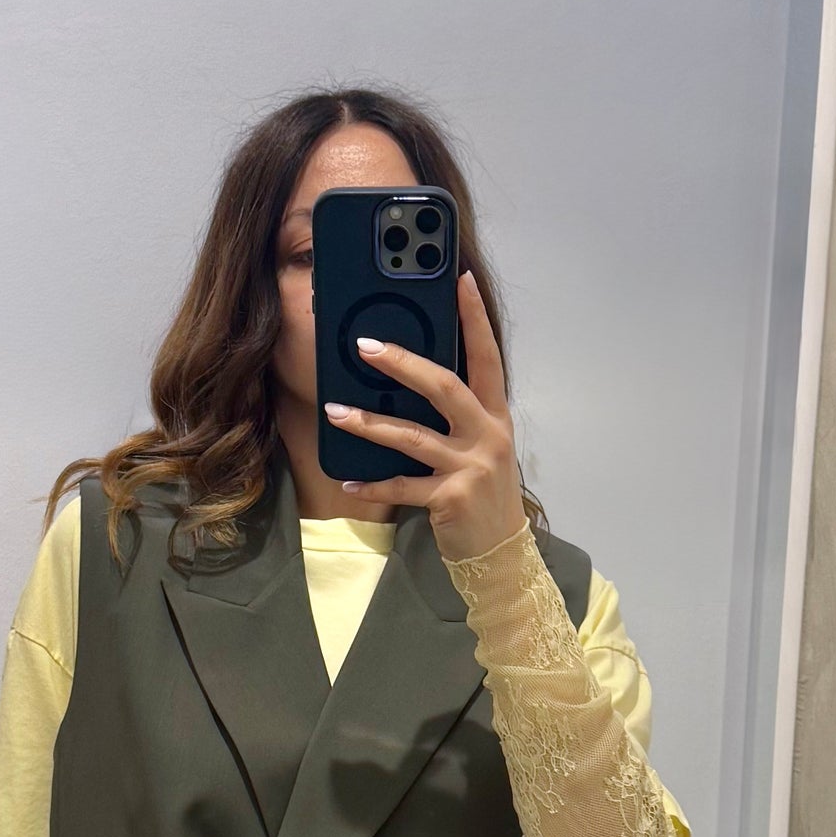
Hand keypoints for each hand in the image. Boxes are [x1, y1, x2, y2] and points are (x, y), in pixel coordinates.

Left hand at [323, 270, 526, 561]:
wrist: (500, 556)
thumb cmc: (483, 497)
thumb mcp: (479, 449)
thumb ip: (455, 418)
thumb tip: (411, 382)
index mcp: (494, 417)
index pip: (487, 357)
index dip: (474, 318)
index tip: (461, 280)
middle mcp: (487, 436)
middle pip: (444, 387)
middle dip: (403, 364)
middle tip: (365, 346)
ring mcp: (471, 468)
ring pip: (413, 437)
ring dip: (369, 423)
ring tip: (335, 412)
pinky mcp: (451, 499)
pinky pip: (403, 487)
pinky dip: (373, 485)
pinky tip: (348, 482)